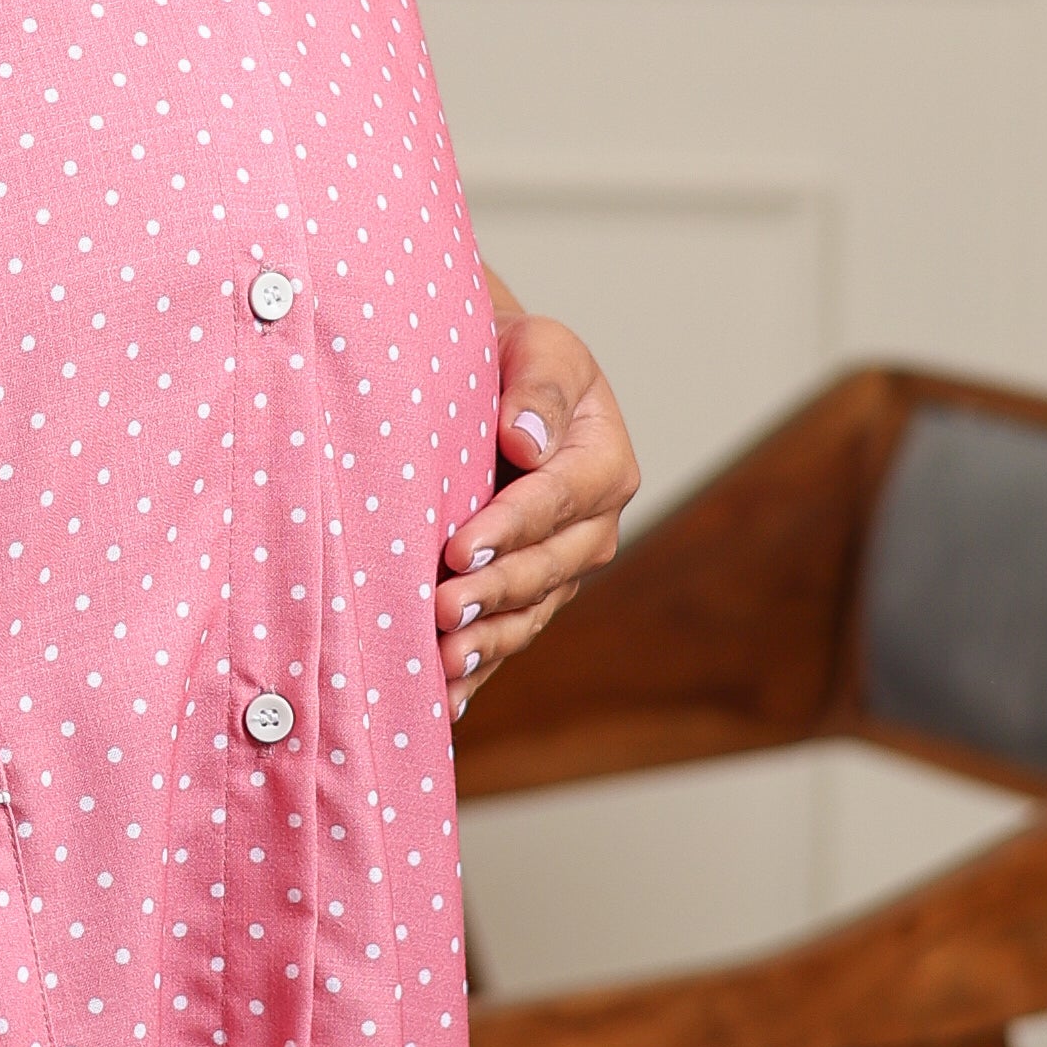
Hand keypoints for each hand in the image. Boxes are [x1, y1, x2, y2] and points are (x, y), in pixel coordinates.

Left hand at [438, 300, 637, 716]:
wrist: (491, 382)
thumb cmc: (513, 355)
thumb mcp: (538, 346)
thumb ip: (538, 388)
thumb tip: (526, 441)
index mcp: (605, 464)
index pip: (556, 501)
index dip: (508, 527)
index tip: (458, 548)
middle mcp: (592, 528)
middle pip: (544, 568)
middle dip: (493, 592)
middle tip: (441, 610)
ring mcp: (561, 569)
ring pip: (528, 614)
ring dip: (487, 642)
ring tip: (443, 662)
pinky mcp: (528, 595)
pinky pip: (507, 636)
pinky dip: (479, 670)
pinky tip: (446, 701)